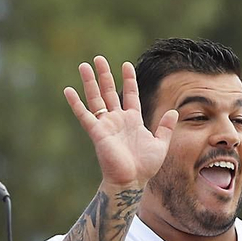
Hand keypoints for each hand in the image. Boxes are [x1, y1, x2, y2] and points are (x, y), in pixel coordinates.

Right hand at [63, 56, 176, 188]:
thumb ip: (165, 127)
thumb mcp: (161, 144)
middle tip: (98, 58)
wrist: (131, 181)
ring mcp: (106, 125)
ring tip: (84, 66)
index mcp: (132, 120)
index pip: (129, 94)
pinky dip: (76, 103)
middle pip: (109, 91)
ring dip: (90, 82)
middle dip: (104, 75)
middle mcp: (118, 119)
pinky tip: (68, 90)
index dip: (128, 79)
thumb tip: (173, 112)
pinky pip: (84, 115)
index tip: (126, 64)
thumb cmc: (145, 167)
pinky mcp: (97, 132)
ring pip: (96, 99)